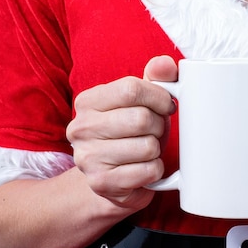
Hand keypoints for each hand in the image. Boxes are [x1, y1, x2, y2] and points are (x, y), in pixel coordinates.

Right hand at [66, 56, 177, 209]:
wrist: (111, 179)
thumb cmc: (130, 134)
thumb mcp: (141, 102)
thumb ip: (156, 79)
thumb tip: (166, 64)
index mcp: (88, 101)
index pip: (131, 89)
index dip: (159, 97)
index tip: (166, 105)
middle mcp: (81, 128)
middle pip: (142, 119)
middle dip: (159, 126)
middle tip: (154, 132)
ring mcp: (88, 158)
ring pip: (148, 146)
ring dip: (157, 150)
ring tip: (146, 151)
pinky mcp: (102, 183)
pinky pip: (149, 171)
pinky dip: (155, 170)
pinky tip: (144, 169)